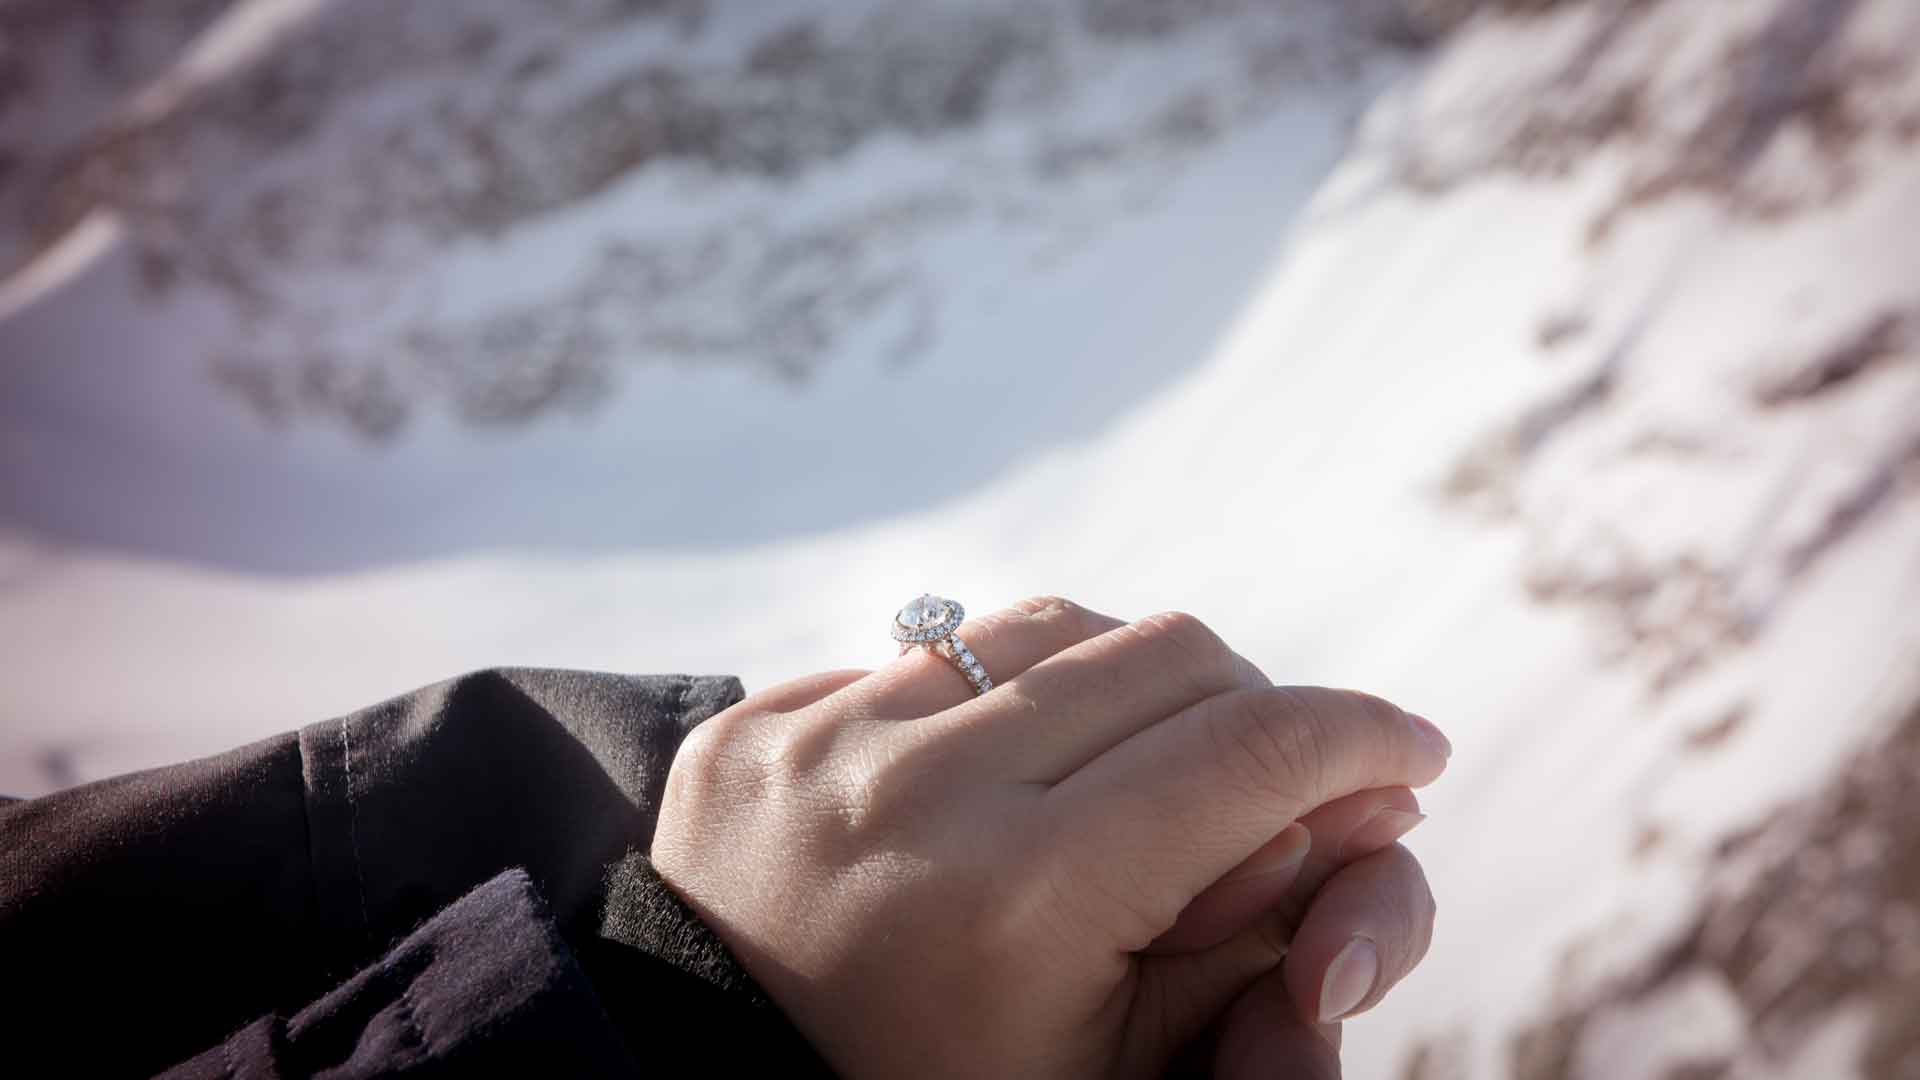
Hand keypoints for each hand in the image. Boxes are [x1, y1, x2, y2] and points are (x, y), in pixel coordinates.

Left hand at [651, 597, 1449, 1077]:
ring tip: (1150, 762)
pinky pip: (926, 658)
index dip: (1360, 738)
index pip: (1249, 752)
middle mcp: (913, 794)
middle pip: (1167, 657)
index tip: (1413, 750)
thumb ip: (1253, 928)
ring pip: (1054, 626)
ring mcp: (815, 744)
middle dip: (1260, 705)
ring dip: (1134, 680)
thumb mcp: (1123, 1065)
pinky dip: (1000, 701)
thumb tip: (1360, 795)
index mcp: (1023, 901)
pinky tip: (1009, 774)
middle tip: (1286, 770)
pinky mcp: (749, 727)